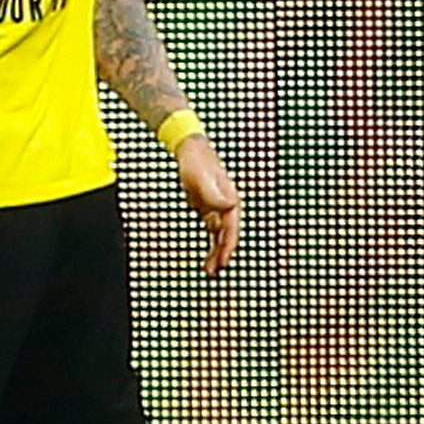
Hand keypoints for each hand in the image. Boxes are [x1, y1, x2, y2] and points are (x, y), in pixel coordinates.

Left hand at [174, 134, 241, 275]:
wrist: (191, 152)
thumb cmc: (197, 163)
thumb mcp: (202, 178)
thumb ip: (215, 194)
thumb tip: (231, 205)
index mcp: (229, 201)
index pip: (230, 228)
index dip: (228, 245)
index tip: (224, 260)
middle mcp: (227, 207)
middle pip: (227, 235)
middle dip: (222, 253)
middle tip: (215, 270)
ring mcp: (218, 209)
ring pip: (220, 236)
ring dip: (216, 253)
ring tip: (210, 271)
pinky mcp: (209, 210)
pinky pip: (212, 232)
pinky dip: (211, 245)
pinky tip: (207, 258)